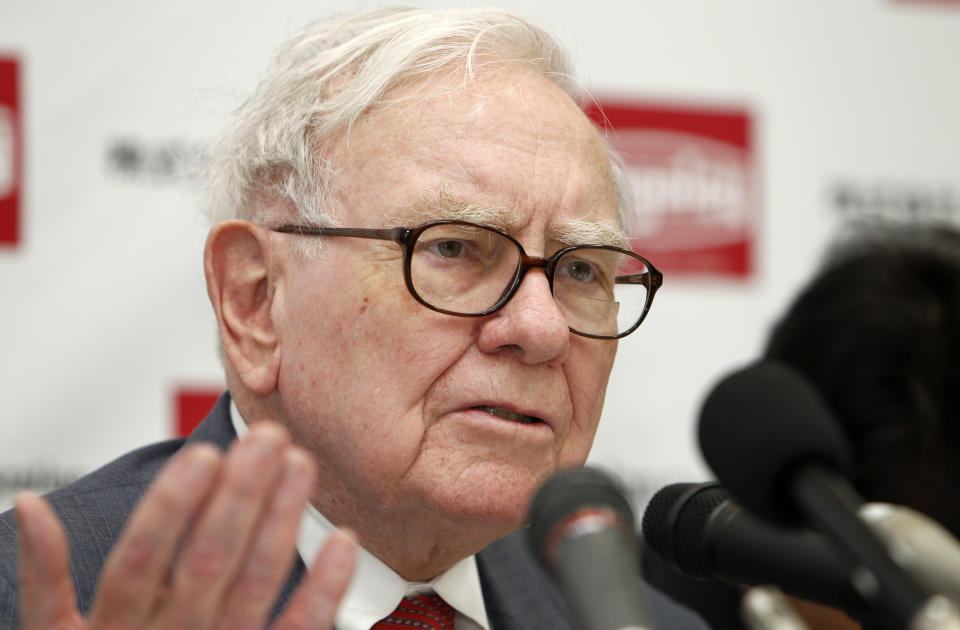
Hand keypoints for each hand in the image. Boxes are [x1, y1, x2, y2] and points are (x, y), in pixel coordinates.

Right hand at [15, 423, 355, 629]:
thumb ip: (44, 577)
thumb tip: (28, 507)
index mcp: (115, 625)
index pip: (141, 557)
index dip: (171, 506)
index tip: (204, 455)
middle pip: (206, 559)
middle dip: (240, 495)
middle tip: (268, 439)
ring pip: (254, 584)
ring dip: (281, 522)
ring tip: (300, 465)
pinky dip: (323, 590)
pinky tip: (344, 544)